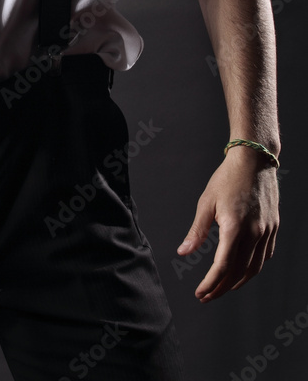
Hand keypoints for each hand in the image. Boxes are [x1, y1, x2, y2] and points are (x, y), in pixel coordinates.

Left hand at [177, 145, 279, 302]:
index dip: (210, 284)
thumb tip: (183, 252)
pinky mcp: (273, 228)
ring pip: (254, 268)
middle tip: (207, 295)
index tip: (200, 294)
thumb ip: (197, 231)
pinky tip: (243, 269)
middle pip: (238, 273)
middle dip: (221, 288)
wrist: (254, 161)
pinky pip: (264, 256)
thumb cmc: (227, 178)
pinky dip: (253, 268)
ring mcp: (266, 232)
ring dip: (238, 282)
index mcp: (234, 228)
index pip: (222, 267)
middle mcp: (254, 233)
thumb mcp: (206, 203)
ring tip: (223, 287)